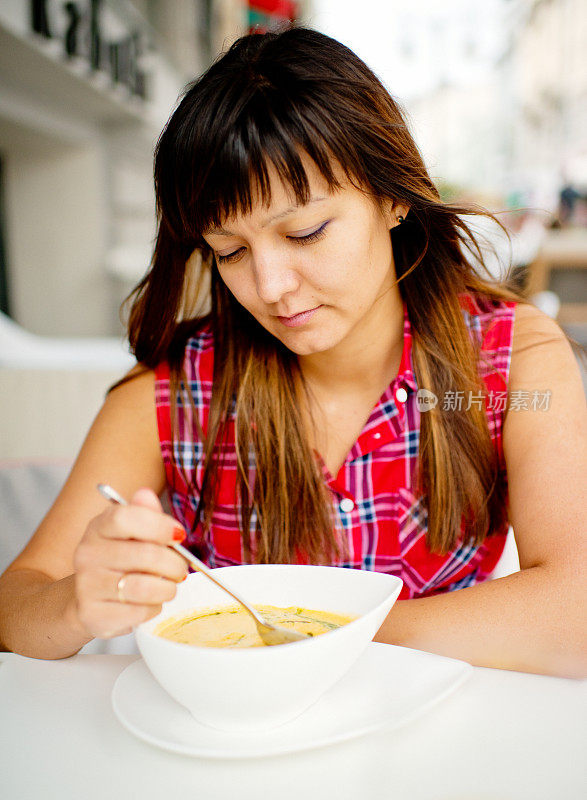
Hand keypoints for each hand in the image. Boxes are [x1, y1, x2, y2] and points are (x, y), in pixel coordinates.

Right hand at [73, 488, 188, 638]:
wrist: (89, 599)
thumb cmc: (120, 561)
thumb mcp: (133, 533)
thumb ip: (144, 514)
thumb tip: (145, 494)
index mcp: (99, 527)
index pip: (125, 518)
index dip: (158, 526)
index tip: (178, 534)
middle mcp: (87, 554)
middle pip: (144, 555)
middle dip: (174, 563)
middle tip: (180, 568)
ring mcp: (87, 585)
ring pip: (143, 587)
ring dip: (166, 588)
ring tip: (168, 586)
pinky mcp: (93, 615)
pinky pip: (138, 612)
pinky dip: (153, 608)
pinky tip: (149, 603)